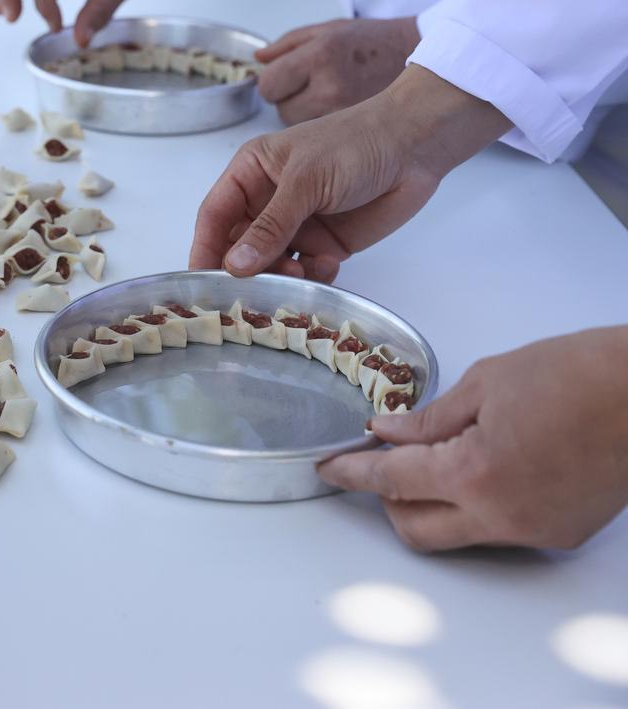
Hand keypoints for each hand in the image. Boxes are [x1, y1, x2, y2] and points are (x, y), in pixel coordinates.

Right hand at [189, 65, 511, 279]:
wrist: (416, 146)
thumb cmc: (354, 144)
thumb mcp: (306, 180)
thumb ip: (271, 225)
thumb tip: (234, 266)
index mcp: (251, 173)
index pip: (215, 216)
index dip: (205, 248)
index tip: (201, 283)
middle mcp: (267, 201)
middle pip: (239, 246)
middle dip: (245, 270)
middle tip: (252, 292)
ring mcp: (296, 225)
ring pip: (271, 264)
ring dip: (280, 276)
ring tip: (299, 276)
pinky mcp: (325, 244)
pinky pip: (305, 272)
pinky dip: (312, 276)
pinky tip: (329, 265)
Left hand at [255, 17, 420, 125]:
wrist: (418, 57)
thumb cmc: (371, 41)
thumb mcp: (327, 30)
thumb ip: (286, 44)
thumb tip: (258, 60)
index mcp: (320, 56)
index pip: (268, 86)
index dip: (273, 83)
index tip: (284, 79)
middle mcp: (330, 87)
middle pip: (281, 111)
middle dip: (289, 100)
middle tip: (312, 87)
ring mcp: (344, 113)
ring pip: (300, 128)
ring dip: (306, 115)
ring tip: (330, 97)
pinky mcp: (355, 132)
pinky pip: (320, 138)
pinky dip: (323, 129)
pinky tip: (340, 113)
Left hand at [318, 327, 627, 551]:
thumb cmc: (581, 374)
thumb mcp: (488, 381)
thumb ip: (429, 418)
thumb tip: (387, 433)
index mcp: (475, 474)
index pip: (391, 480)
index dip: (352, 472)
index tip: (328, 467)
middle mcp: (502, 516)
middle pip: (415, 529)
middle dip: (387, 499)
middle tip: (382, 459)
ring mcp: (534, 531)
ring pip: (456, 534)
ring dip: (432, 504)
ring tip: (439, 455)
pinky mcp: (560, 533)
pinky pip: (497, 529)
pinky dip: (474, 504)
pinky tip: (483, 466)